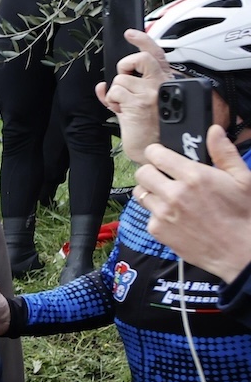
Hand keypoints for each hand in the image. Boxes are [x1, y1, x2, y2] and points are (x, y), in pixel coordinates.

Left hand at [96, 30, 174, 163]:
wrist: (154, 148)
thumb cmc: (148, 127)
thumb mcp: (137, 104)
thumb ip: (123, 92)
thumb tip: (101, 85)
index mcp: (164, 80)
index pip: (155, 54)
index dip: (142, 40)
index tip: (130, 33)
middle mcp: (161, 83)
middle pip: (139, 58)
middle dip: (124, 66)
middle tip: (124, 79)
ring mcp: (151, 92)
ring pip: (120, 79)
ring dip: (116, 93)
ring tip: (124, 106)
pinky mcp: (139, 103)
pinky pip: (115, 91)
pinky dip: (112, 101)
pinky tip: (121, 111)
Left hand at [135, 128, 250, 277]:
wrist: (239, 250)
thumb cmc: (243, 215)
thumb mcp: (242, 179)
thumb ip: (224, 153)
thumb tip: (214, 131)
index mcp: (194, 176)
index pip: (156, 155)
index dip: (157, 152)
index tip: (160, 155)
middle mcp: (174, 193)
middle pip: (142, 172)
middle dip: (151, 170)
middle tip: (163, 175)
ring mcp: (163, 213)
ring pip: (140, 193)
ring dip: (151, 191)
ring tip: (168, 195)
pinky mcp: (158, 230)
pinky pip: (147, 214)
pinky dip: (156, 213)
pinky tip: (174, 215)